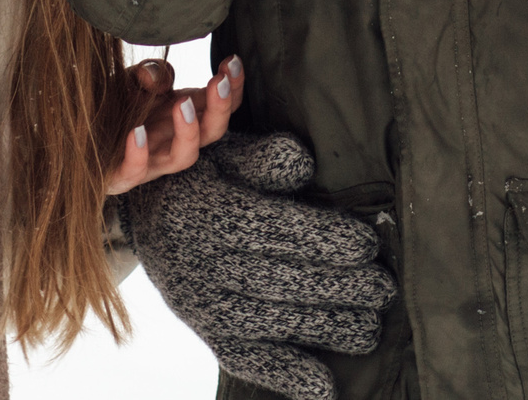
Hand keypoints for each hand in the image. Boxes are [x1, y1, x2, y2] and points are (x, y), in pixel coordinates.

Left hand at [107, 55, 244, 195]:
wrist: (75, 135)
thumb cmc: (112, 107)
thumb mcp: (132, 78)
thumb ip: (151, 73)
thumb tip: (155, 77)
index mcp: (182, 113)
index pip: (220, 104)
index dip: (233, 86)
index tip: (232, 60)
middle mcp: (173, 139)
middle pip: (212, 131)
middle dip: (220, 107)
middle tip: (217, 82)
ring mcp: (151, 160)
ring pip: (184, 157)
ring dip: (189, 131)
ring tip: (180, 104)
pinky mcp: (122, 175)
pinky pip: (135, 171)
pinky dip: (139, 153)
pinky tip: (137, 133)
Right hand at [118, 132, 396, 399]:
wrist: (143, 214)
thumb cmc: (204, 174)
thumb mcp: (224, 150)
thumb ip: (263, 157)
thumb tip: (302, 164)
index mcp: (206, 212)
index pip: (273, 229)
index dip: (322, 237)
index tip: (366, 245)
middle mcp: (199, 264)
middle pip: (278, 280)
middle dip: (338, 287)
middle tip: (383, 289)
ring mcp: (200, 305)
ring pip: (270, 323)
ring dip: (325, 330)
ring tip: (369, 329)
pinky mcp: (205, 332)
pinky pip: (246, 359)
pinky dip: (285, 376)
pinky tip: (324, 387)